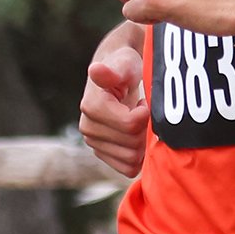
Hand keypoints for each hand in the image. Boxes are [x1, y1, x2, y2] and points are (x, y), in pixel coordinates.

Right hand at [80, 45, 148, 177]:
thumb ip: (112, 72)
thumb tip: (95, 70)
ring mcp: (93, 143)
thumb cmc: (124, 69)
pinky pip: (128, 168)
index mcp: (92, 107)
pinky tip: (138, 136)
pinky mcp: (102, 154)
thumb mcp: (123, 65)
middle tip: (143, 112)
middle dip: (145, 130)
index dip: (146, 115)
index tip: (144, 102)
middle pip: (133, 146)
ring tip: (138, 122)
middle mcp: (88, 128)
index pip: (131, 125)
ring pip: (131, 160)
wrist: (117, 77)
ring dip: (143, 143)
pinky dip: (139, 157)